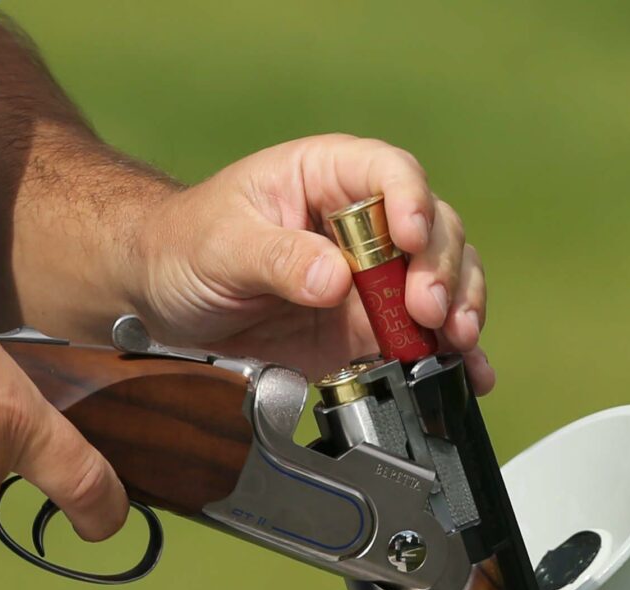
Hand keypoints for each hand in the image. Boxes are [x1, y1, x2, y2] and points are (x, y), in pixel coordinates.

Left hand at [132, 134, 493, 393]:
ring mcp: (368, 277)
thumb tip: (334, 280)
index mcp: (326, 177)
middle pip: (432, 230)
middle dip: (440, 270)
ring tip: (455, 343)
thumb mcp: (221, 245)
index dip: (411, 202)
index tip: (410, 238)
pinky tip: (470, 375)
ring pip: (440, 282)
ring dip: (458, 311)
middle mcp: (361, 223)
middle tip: (428, 310)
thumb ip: (277, 258)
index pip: (389, 173)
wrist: (160, 298)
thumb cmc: (184, 246)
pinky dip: (448, 358)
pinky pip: (417, 339)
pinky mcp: (363, 329)